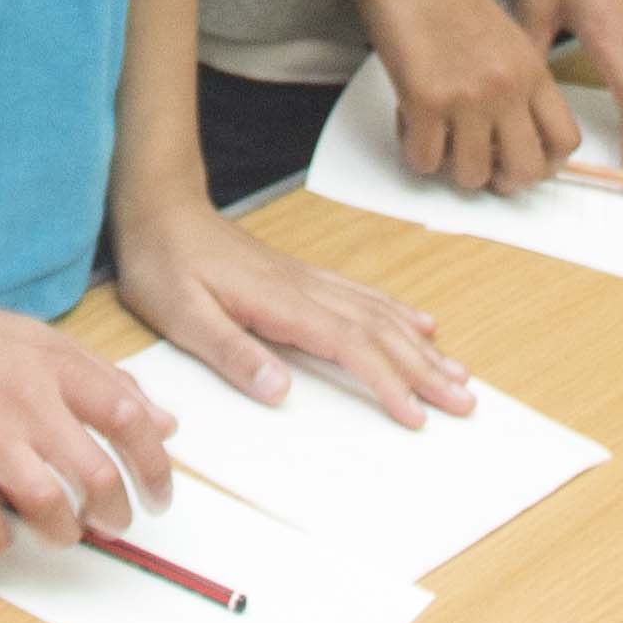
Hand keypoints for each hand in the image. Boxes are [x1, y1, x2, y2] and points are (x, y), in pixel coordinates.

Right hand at [0, 276, 169, 551]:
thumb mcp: (49, 343)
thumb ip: (109, 382)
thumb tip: (166, 423)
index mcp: (59, 369)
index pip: (129, 421)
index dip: (155, 467)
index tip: (159, 498)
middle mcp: (29, 401)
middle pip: (96, 474)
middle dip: (114, 515)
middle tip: (112, 526)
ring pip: (45, 503)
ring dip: (62, 533)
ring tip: (62, 534)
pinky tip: (1, 537)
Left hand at [113, 190, 471, 431]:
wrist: (159, 207)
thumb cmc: (164, 263)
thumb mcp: (181, 315)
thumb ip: (231, 352)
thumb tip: (281, 390)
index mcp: (281, 303)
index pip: (349, 347)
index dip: (386, 382)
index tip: (416, 414)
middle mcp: (305, 289)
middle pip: (380, 332)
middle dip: (425, 370)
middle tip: (464, 402)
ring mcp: (307, 280)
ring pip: (379, 314)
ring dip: (421, 347)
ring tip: (457, 373)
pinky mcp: (301, 277)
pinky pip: (363, 296)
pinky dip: (398, 313)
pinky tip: (419, 324)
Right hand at [359, 0, 573, 193]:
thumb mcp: (504, 37)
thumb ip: (515, 81)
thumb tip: (508, 132)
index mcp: (533, 70)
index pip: (565, 140)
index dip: (545, 164)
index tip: (521, 162)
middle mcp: (508, 88)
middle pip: (526, 170)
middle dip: (501, 180)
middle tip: (479, 165)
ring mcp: (468, 97)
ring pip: (472, 175)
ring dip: (450, 166)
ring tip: (436, 136)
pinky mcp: (425, 100)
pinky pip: (425, 159)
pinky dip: (414, 149)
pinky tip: (409, 120)